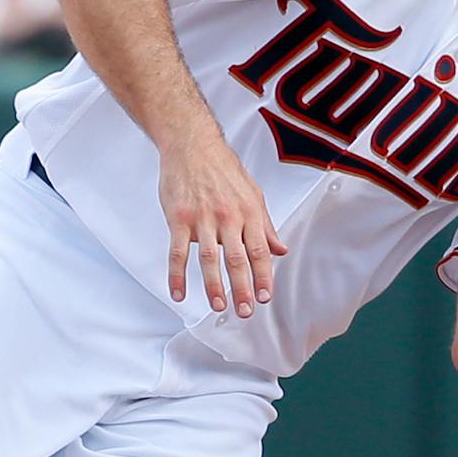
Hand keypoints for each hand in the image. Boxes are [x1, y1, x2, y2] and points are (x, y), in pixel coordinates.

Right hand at [158, 128, 286, 317]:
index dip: (263, 276)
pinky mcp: (178, 218)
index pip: (260, 251)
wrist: (192, 145)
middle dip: (243, 288)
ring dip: (214, 285)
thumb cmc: (223, 169)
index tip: (265, 296)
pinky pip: (177, 252)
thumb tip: (280, 249)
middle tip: (245, 311)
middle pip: (237, 259)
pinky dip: (177, 275)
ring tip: (218, 305)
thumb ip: (265, 225)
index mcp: (249, 212)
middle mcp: (228, 216)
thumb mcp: (253, 193)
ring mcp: (202, 218)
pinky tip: (179, 293)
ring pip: (209, 258)